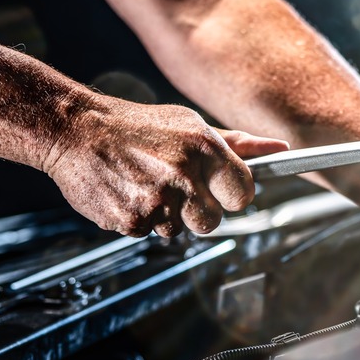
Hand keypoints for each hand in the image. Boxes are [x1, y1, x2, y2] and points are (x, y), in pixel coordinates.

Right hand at [43, 98, 288, 236]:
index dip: (232, 194)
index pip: (243, 194)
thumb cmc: (141, 127)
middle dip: (197, 209)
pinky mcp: (130, 220)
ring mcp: (156, 201)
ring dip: (165, 214)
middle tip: (174, 186)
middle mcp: (183, 176)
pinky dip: (139, 218)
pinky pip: (148, 233)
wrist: (78, 130)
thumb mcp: (192, 126)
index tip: (220, 189)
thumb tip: (281, 149)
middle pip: (212, 222)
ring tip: (145, 182)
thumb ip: (238, 144)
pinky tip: (127, 191)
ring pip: (178, 230)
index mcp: (204, 149)